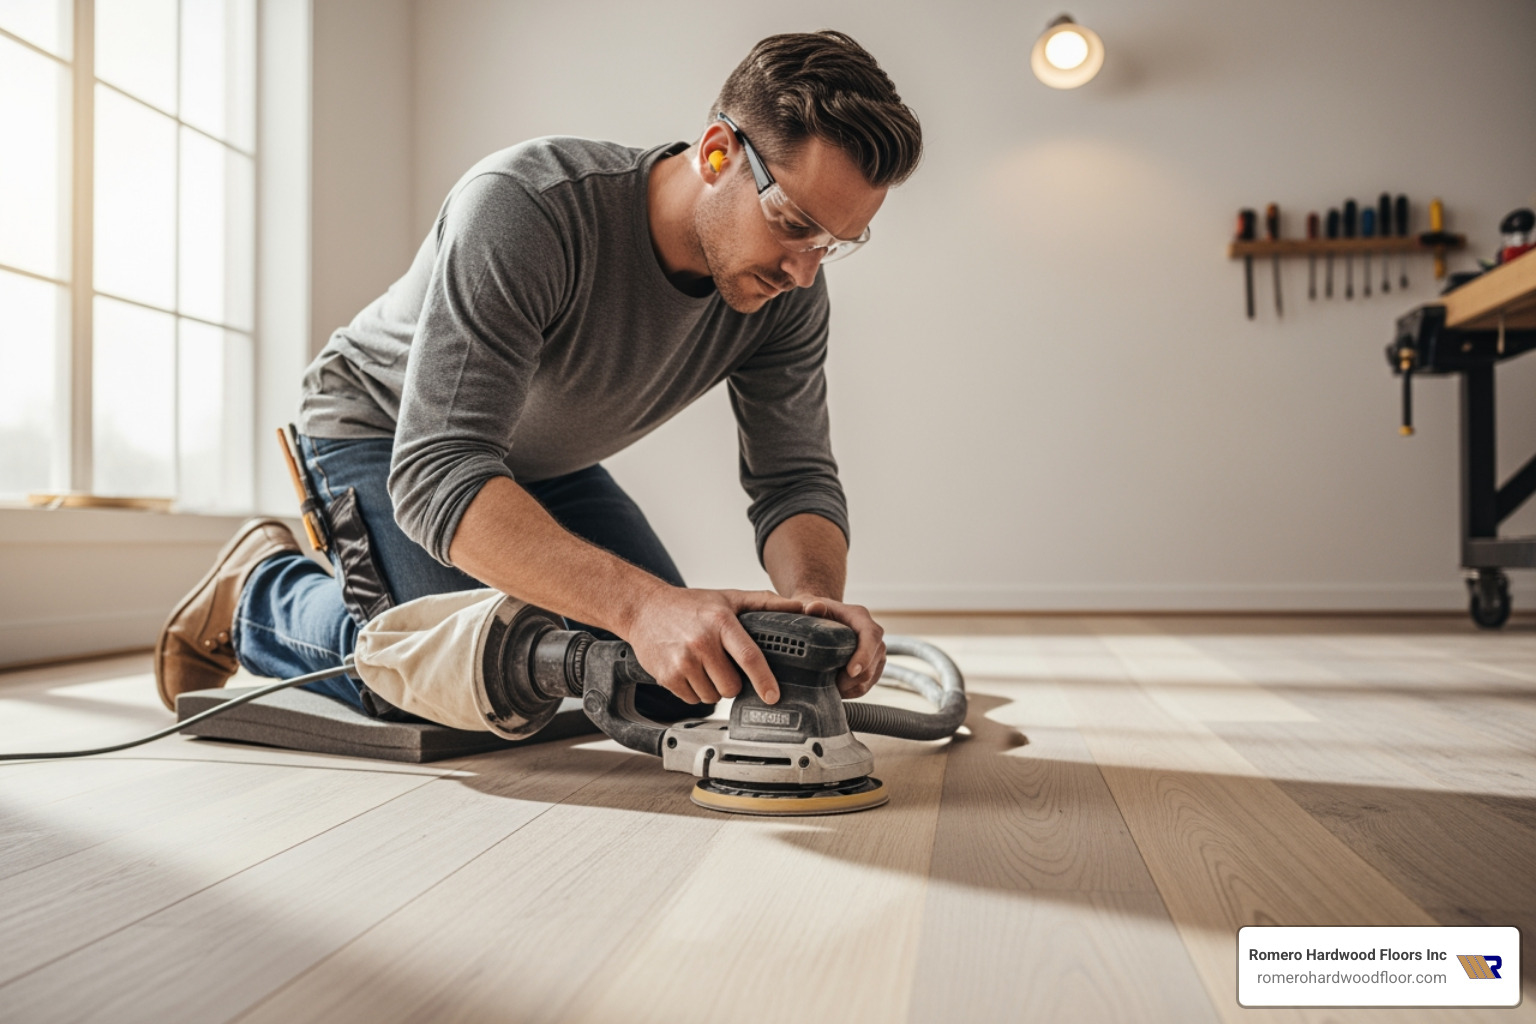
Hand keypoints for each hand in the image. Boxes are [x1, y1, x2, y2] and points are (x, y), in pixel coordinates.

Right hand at [623, 586, 803, 704]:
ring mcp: (682, 661)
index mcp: (720, 621)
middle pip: (731, 686)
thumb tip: (803, 607)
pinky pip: (693, 699)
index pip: (748, 656)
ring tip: (705, 666)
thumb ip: (766, 603)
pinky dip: (695, 691)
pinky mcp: (667, 676)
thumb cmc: (691, 605)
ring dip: (714, 688)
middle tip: (725, 666)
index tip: (772, 696)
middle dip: (734, 683)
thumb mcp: (729, 597)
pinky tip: (690, 671)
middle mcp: (701, 642)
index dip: (764, 680)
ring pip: (713, 697)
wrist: (644, 608)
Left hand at [796, 596, 884, 697]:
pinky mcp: (872, 667)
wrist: (820, 617)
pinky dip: (850, 691)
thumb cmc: (812, 611)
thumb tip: (813, 608)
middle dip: (852, 678)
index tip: (850, 671)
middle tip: (829, 684)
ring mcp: (875, 652)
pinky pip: (866, 685)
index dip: (864, 655)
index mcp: (860, 617)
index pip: (871, 636)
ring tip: (829, 687)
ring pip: (870, 677)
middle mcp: (873, 635)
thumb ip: (811, 606)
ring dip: (850, 687)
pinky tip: (834, 689)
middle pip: (873, 661)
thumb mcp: (808, 605)